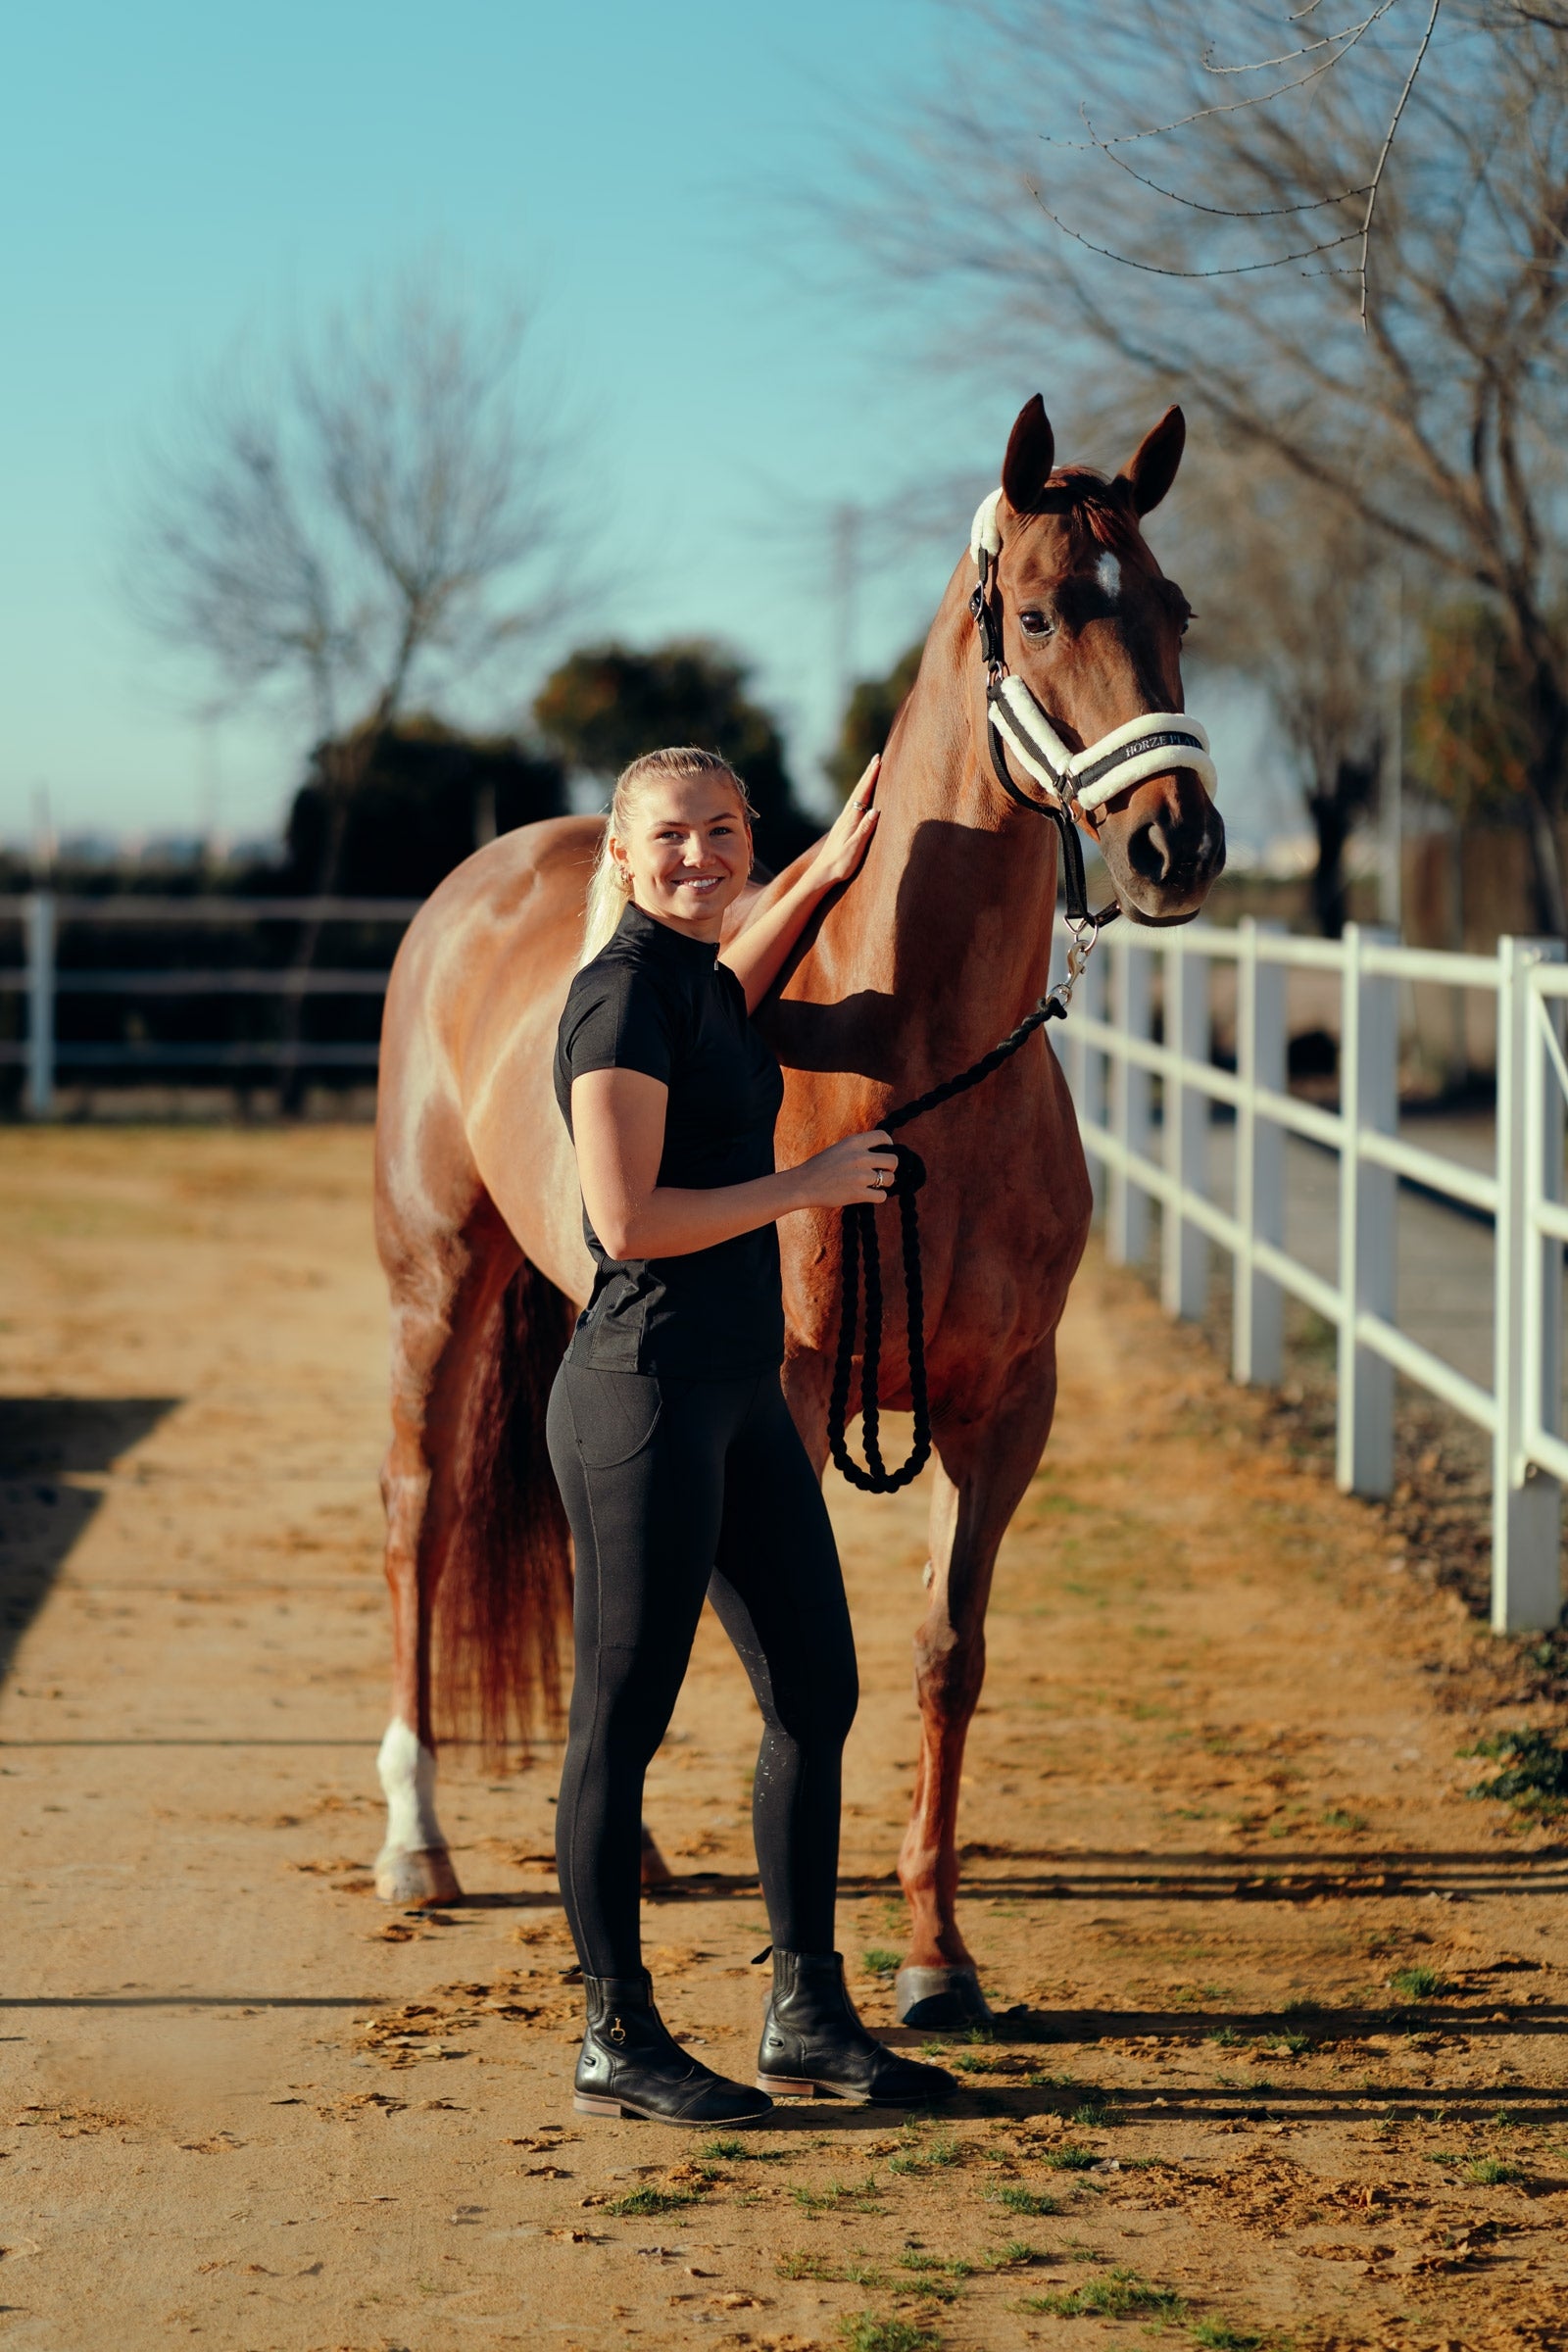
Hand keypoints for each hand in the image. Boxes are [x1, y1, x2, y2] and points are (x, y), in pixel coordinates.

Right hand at [792, 1128, 896, 1209]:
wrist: (803, 1185)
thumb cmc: (819, 1168)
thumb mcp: (838, 1149)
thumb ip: (857, 1149)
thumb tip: (880, 1153)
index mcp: (853, 1142)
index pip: (883, 1136)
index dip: (889, 1144)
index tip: (886, 1151)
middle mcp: (859, 1157)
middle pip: (892, 1160)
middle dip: (890, 1168)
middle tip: (883, 1173)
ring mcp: (860, 1176)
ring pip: (890, 1179)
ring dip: (885, 1183)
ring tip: (875, 1185)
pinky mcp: (858, 1194)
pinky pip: (881, 1196)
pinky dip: (878, 1197)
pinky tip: (869, 1195)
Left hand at [805, 756, 879, 892]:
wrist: (822, 873)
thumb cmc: (839, 864)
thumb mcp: (854, 848)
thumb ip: (865, 829)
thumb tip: (876, 810)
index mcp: (850, 819)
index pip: (863, 793)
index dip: (871, 777)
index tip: (879, 761)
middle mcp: (846, 817)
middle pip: (859, 790)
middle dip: (869, 774)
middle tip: (877, 757)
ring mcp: (844, 821)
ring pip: (857, 796)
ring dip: (865, 782)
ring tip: (872, 771)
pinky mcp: (844, 827)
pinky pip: (855, 805)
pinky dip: (861, 795)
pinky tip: (863, 796)